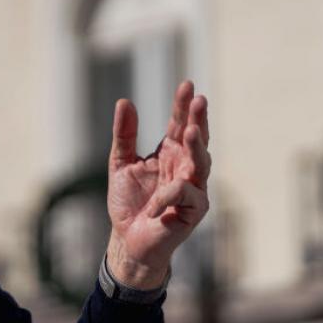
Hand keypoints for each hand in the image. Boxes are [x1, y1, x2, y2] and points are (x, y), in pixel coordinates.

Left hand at [105, 80, 210, 288]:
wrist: (127, 238)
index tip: (187, 84)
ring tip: (191, 130)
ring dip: (196, 146)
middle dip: (198, 119)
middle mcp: (186, 167)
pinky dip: (169, 194)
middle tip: (198, 100)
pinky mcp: (194, 210)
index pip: (179, 125)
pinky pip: (185, 193)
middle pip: (196, 139)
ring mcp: (193, 188)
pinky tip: (155, 203)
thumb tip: (125, 102)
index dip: (183, 106)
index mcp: (169, 154)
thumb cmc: (129, 203)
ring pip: (201, 162)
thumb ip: (124, 135)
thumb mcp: (120, 164)